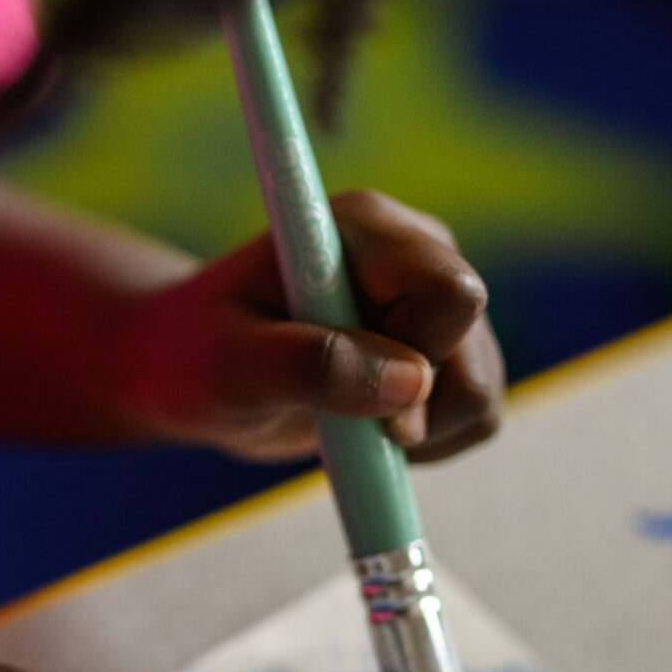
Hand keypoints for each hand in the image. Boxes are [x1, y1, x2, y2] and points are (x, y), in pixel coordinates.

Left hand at [112, 187, 504, 462]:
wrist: (190, 375)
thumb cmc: (194, 358)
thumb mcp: (229, 366)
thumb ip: (310, 366)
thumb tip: (413, 382)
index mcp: (364, 227)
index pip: (448, 291)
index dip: (415, 352)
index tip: (350, 384)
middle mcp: (414, 252)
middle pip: (472, 346)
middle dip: (413, 403)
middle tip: (336, 414)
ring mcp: (433, 305)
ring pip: (481, 389)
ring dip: (419, 432)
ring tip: (340, 423)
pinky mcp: (443, 353)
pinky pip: (476, 415)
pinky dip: (427, 444)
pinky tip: (366, 432)